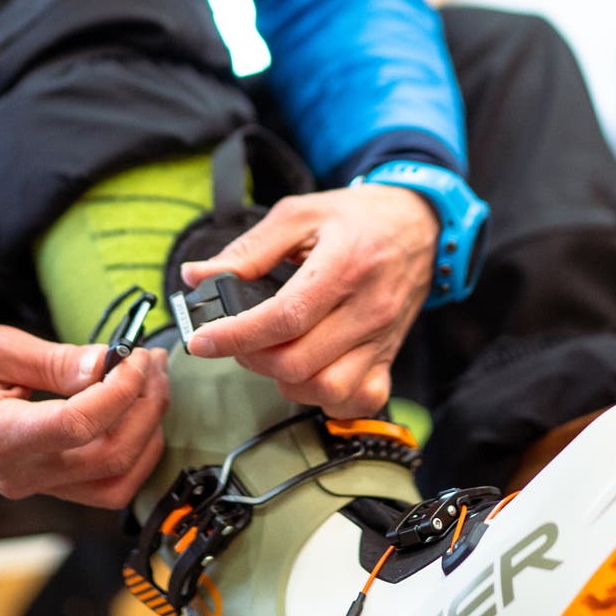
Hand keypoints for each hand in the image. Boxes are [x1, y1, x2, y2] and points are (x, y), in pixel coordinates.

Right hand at [0, 325, 168, 509]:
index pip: (79, 425)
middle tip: (152, 363)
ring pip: (116, 483)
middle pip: (109, 456)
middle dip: (145, 407)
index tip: (135, 357)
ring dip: (147, 436)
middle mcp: (19, 473)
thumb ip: (55, 361)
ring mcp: (34, 487)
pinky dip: (134, 457)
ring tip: (151, 388)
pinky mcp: (46, 487)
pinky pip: (104, 488)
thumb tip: (110, 362)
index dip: (120, 391)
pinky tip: (139, 419)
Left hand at [180, 184, 437, 416]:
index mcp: (344, 266)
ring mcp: (382, 339)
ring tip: (271, 352)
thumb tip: (196, 276)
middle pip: (298, 362)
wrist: (419, 224)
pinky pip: (357, 400)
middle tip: (237, 337)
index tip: (202, 340)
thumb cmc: (356, 218)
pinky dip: (325, 397)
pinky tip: (308, 371)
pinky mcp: (389, 358)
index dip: (237, 335)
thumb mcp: (299, 215)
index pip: (285, 318)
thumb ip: (247, 249)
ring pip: (325, 389)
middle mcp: (367, 309)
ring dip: (285, 380)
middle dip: (252, 357)